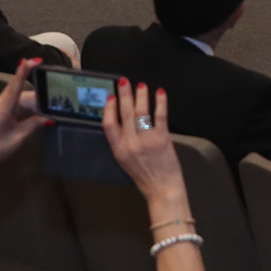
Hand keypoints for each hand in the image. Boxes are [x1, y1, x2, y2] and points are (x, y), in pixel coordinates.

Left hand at [0, 57, 45, 165]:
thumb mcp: (19, 137)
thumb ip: (34, 124)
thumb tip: (49, 117)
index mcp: (3, 108)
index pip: (14, 86)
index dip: (22, 72)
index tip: (29, 60)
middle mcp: (1, 103)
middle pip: (22, 90)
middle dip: (38, 88)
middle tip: (55, 88)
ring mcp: (2, 105)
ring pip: (22, 96)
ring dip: (35, 100)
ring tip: (51, 103)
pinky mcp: (4, 109)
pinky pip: (19, 102)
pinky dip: (30, 105)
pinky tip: (40, 109)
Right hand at [102, 78, 187, 211]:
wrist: (162, 189)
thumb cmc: (144, 176)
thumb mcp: (125, 161)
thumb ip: (122, 143)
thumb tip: (122, 121)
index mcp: (118, 149)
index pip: (108, 124)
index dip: (109, 108)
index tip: (111, 97)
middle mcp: (130, 143)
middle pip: (125, 113)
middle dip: (124, 94)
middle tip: (124, 81)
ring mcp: (146, 140)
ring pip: (141, 112)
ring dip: (141, 95)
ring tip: (141, 85)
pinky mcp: (162, 139)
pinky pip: (160, 116)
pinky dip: (160, 103)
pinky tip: (160, 93)